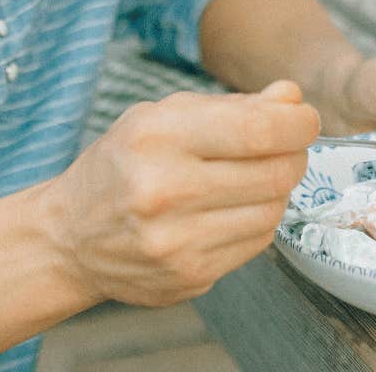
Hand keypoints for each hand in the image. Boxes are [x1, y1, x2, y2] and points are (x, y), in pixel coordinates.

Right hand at [42, 81, 318, 306]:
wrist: (69, 237)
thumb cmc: (121, 165)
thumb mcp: (161, 117)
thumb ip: (231, 107)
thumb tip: (292, 98)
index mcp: (156, 138)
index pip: (257, 130)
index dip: (298, 123)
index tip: (305, 119)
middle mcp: (164, 192)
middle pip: (274, 173)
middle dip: (294, 155)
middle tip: (287, 147)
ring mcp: (176, 242)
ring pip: (271, 211)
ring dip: (277, 190)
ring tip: (255, 177)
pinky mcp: (189, 277)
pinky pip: (255, 244)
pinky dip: (258, 221)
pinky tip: (234, 209)